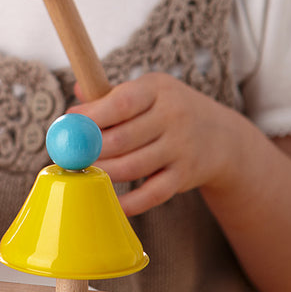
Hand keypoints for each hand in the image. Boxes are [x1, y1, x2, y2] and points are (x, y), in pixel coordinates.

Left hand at [72, 72, 244, 216]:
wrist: (221, 137)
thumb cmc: (170, 109)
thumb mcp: (149, 90)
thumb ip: (112, 93)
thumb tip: (78, 91)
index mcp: (157, 90)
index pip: (122, 102)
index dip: (92, 114)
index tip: (69, 121)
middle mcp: (172, 117)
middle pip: (123, 138)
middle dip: (91, 148)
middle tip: (69, 153)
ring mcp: (180, 149)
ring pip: (133, 167)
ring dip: (103, 172)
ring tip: (82, 171)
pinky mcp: (183, 177)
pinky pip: (152, 194)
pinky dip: (128, 201)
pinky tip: (108, 200)